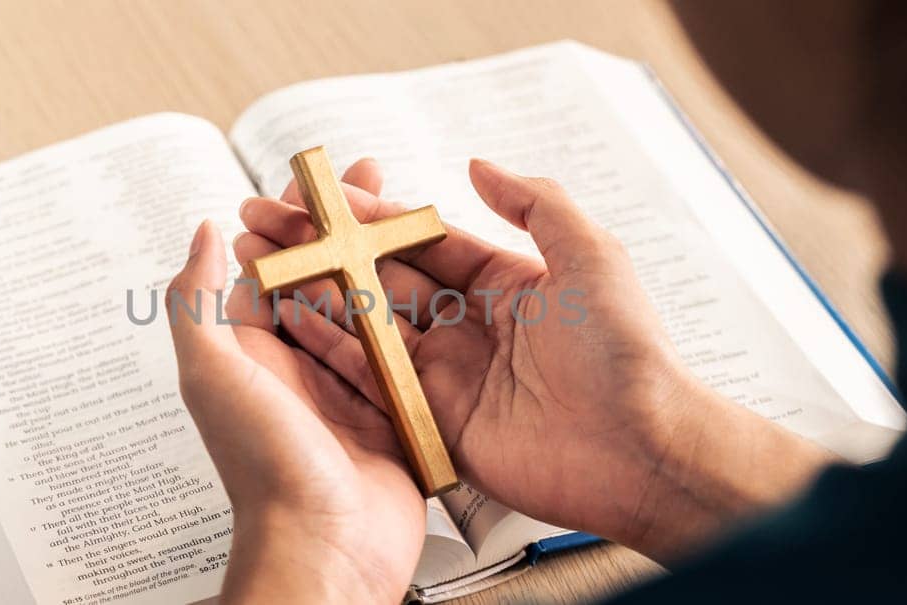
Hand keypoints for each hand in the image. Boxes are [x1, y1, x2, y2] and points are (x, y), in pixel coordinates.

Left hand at [165, 195, 423, 600]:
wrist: (327, 548)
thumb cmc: (264, 469)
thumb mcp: (212, 374)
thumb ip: (197, 303)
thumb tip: (205, 234)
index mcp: (254, 355)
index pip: (271, 270)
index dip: (293, 221)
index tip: (315, 180)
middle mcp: (300, 370)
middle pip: (326, 283)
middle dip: (347, 231)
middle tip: (374, 183)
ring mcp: (349, 393)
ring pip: (370, 313)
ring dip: (387, 266)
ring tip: (410, 220)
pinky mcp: (393, 417)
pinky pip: (407, 359)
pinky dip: (421, 322)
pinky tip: (441, 288)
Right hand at [235, 158, 833, 559]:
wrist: (637, 447)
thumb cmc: (626, 351)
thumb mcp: (590, 254)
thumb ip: (535, 203)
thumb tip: (480, 166)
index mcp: (507, 284)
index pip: (425, 241)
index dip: (374, 218)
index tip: (327, 197)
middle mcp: (472, 327)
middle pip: (387, 280)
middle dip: (331, 253)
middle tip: (277, 228)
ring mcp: (450, 375)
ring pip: (371, 326)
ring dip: (321, 295)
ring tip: (269, 266)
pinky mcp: (434, 421)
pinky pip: (374, 380)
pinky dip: (333, 351)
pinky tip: (294, 321)